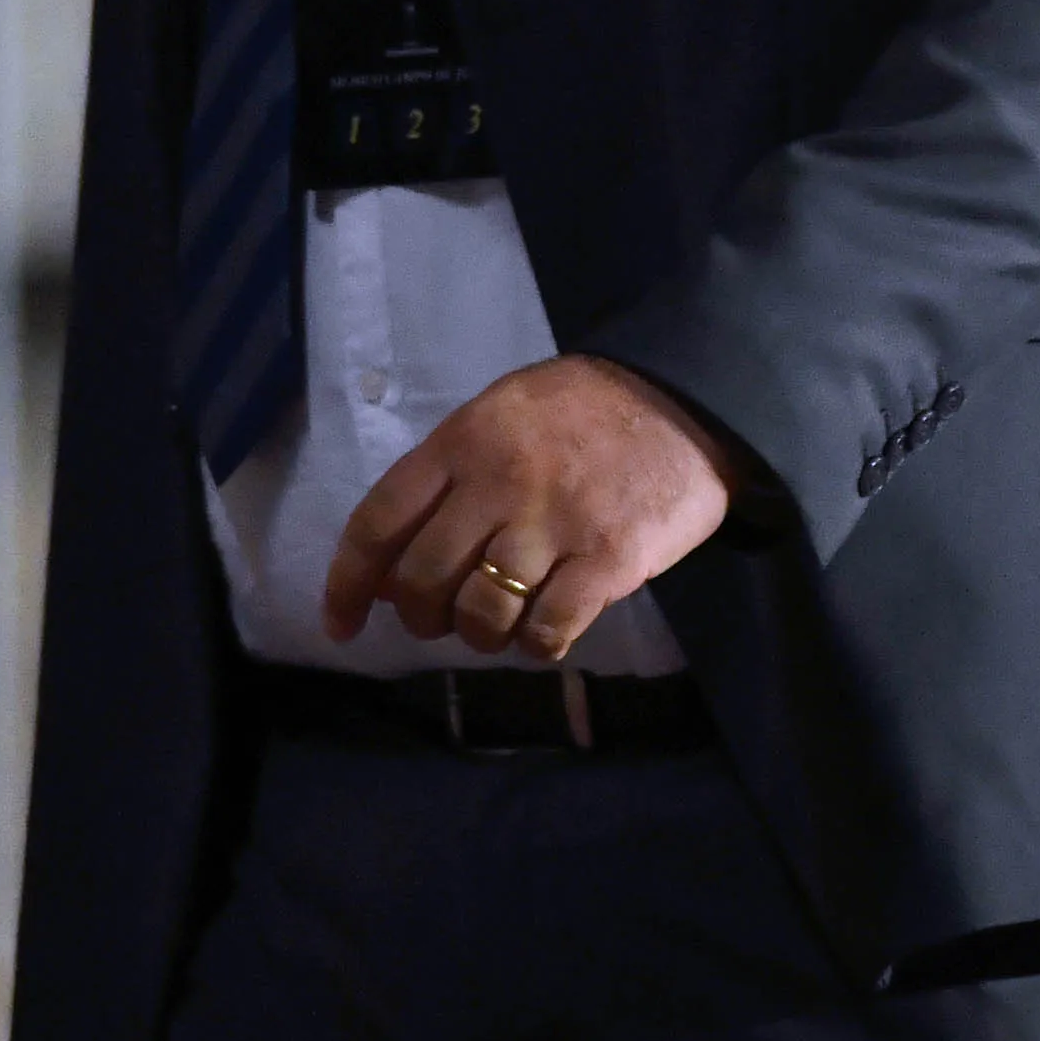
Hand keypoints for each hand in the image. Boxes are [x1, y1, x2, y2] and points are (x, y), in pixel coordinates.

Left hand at [323, 356, 742, 662]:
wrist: (695, 395)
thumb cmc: (589, 407)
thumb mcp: (505, 411)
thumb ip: (452, 470)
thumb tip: (400, 555)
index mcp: (463, 442)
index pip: (378, 525)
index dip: (348, 585)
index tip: (344, 623)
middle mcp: (499, 484)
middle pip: (422, 581)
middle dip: (420, 616)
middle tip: (441, 618)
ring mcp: (554, 524)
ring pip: (479, 615)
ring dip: (479, 635)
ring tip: (500, 626)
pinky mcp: (608, 558)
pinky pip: (546, 630)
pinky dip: (536, 645)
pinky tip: (546, 633)